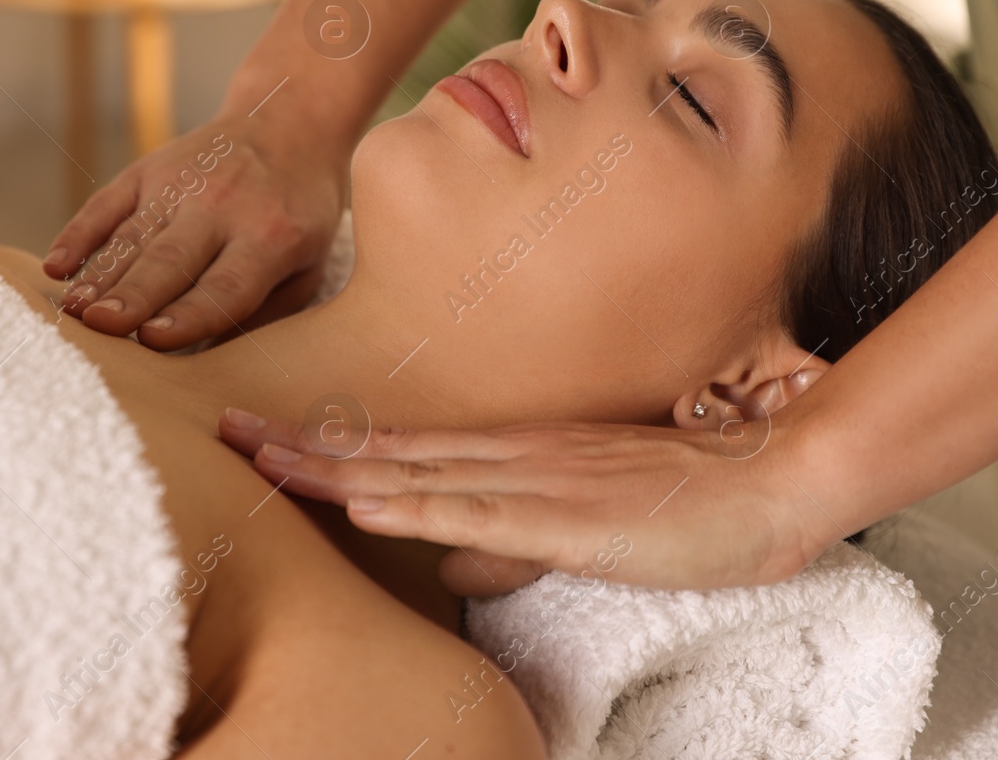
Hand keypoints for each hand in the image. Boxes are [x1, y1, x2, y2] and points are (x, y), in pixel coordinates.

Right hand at [44, 109, 345, 348]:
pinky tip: (56, 266)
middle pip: (171, 259)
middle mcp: (222, 207)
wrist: (289, 123)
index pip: (226, 285)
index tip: (153, 341)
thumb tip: (210, 369)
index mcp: (271, 236)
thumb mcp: (307, 263)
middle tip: (101, 326)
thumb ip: (265, 311)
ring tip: (74, 310)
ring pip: (133, 236)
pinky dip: (79, 234)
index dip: (190, 314)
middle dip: (135, 294)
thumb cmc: (298, 215)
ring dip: (100, 275)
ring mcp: (181, 183)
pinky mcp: (148, 169)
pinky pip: (106, 203)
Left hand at [218, 408, 834, 596]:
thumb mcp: (585, 527)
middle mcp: (515, 458)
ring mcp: (540, 480)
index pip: (406, 453)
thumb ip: (516, 541)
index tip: (265, 442)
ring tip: (264, 461)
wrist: (774, 482)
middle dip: (306, 448)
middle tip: (224, 432)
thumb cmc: (690, 504)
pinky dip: (417, 507)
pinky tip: (368, 505)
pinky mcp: (572, 515)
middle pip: (392, 454)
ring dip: (337, 469)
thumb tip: (453, 565)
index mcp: (518, 458)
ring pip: (419, 475)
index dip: (332, 449)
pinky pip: (480, 511)